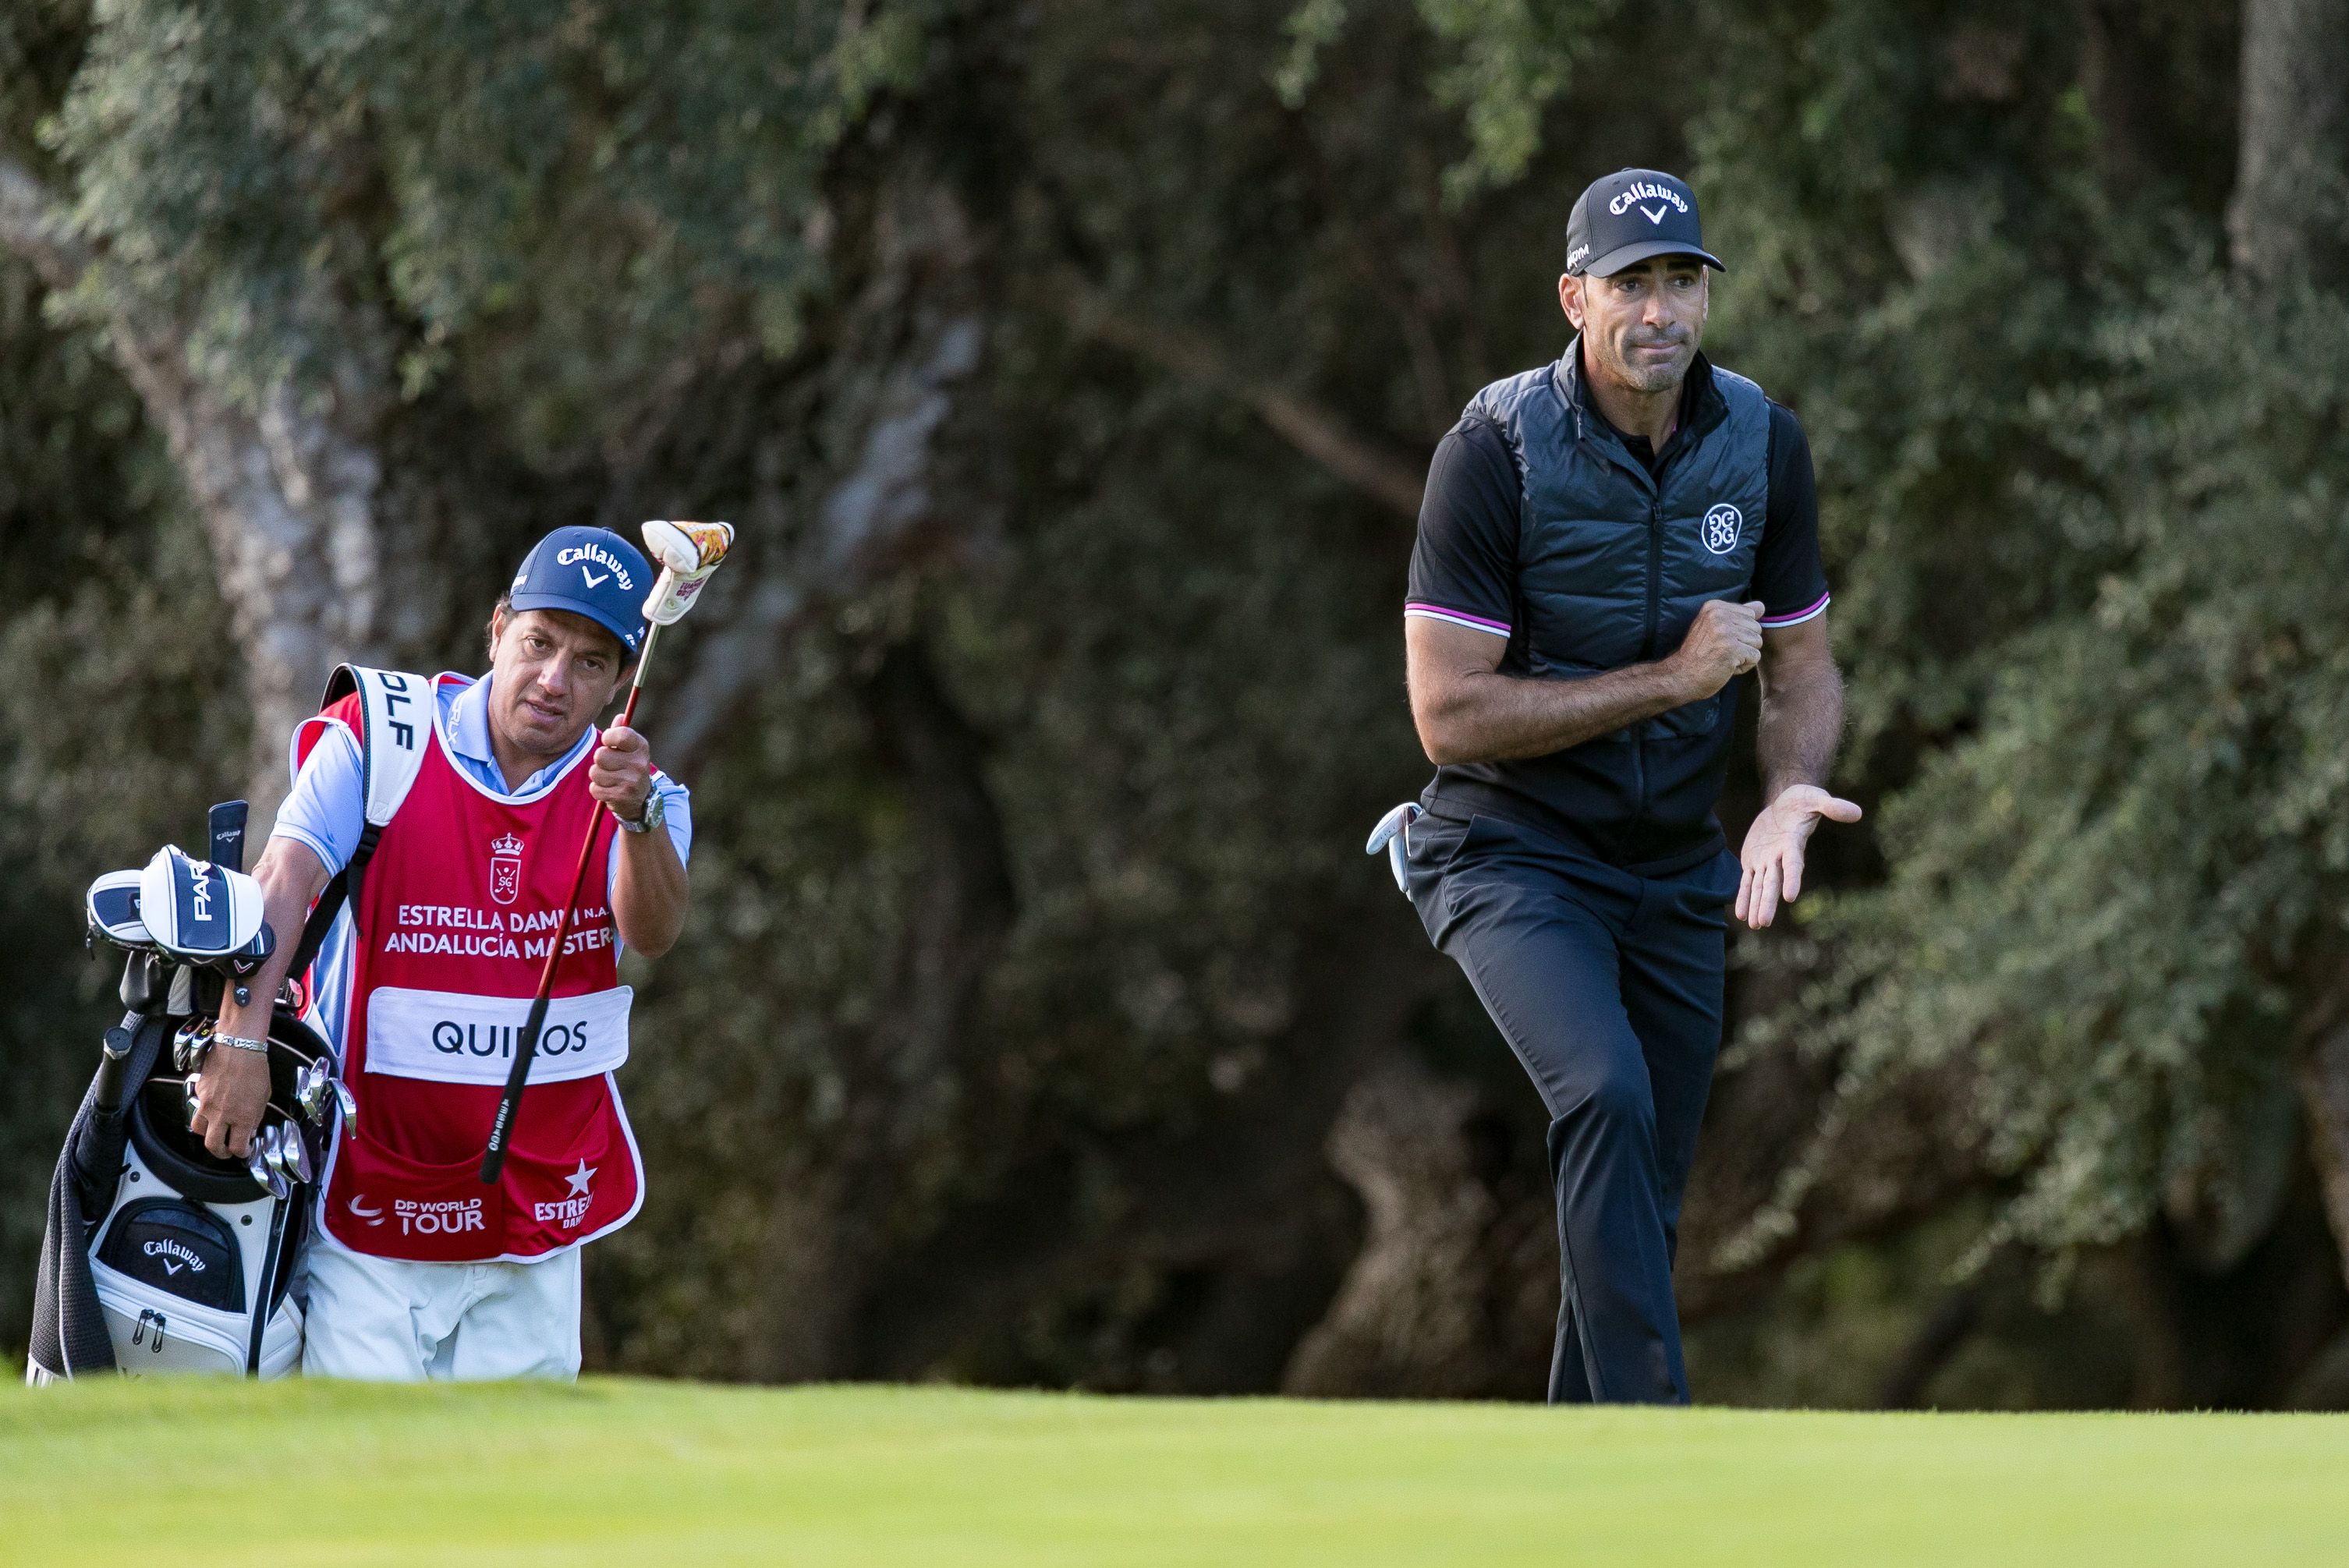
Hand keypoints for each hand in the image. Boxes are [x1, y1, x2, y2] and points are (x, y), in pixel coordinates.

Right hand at [188, 1045, 270, 1158]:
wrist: (238, 1047)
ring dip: (207, 1135)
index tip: (243, 1151)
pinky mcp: (198, 1094)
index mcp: (242, 1117)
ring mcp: (207, 1105)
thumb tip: (250, 1129)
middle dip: (220, 1153)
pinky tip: (212, 1110)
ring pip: (199, 1130)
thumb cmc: (255, 1068)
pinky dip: (203, 1114)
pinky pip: (197, 1109)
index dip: (241, 1153)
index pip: (237, 1146)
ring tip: (215, 1133)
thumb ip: (255, 1116)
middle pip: (213, 1145)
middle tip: (226, 1152)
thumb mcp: (264, 1096)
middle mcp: (222, 1114)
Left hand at [590, 724, 654, 822]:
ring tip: (610, 779)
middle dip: (600, 761)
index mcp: (641, 747)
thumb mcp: (630, 749)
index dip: (608, 737)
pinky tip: (610, 789)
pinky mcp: (620, 796)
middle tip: (610, 765)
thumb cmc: (630, 767)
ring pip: (595, 773)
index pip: (620, 735)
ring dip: (598, 776)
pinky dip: (598, 790)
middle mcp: (639, 764)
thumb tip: (620, 717)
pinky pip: (595, 789)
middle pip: (600, 755)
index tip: (608, 742)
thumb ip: (622, 733)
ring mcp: (631, 781)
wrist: (642, 799)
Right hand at [1667, 599, 1765, 701]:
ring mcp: (1725, 631)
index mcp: (1714, 606)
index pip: (1750, 615)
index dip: (1739, 632)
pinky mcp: (1732, 648)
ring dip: (1744, 656)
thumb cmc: (1698, 655)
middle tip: (1720, 652)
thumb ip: (1738, 615)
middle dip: (1744, 644)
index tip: (1718, 641)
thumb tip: (1761, 606)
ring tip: (1723, 659)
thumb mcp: (1714, 628)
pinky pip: (1755, 657)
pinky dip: (1744, 666)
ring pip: (1757, 642)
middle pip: (1756, 628)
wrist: (1680, 676)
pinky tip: (1727, 667)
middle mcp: (1719, 615)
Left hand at [1736, 784, 1862, 928]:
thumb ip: (1832, 807)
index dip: (1792, 879)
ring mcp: (1767, 860)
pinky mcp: (1754, 859)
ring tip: (1755, 925)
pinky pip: (1747, 881)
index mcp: (1793, 844)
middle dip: (1768, 902)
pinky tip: (1742, 915)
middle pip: (1773, 882)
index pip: (1793, 865)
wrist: (1786, 803)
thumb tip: (1857, 812)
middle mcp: (1780, 857)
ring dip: (1756, 904)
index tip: (1790, 897)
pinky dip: (1744, 896)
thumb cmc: (1804, 800)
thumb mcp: (1816, 798)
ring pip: (1759, 886)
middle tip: (1764, 922)